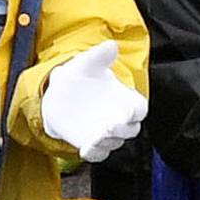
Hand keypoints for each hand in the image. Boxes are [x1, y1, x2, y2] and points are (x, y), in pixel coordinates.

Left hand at [41, 41, 146, 162]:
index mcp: (125, 99)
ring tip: (95, 138)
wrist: (59, 94)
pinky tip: (85, 149)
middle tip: (110, 126)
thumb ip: (100, 56)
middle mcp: (120, 119)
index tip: (129, 111)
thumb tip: (110, 44)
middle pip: (131, 130)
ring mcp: (106, 134)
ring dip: (107, 143)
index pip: (140, 109)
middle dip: (122, 130)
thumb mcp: (87, 63)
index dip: (136, 111)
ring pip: (114, 143)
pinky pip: (98, 154)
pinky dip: (94, 154)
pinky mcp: (92, 145)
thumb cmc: (80, 76)